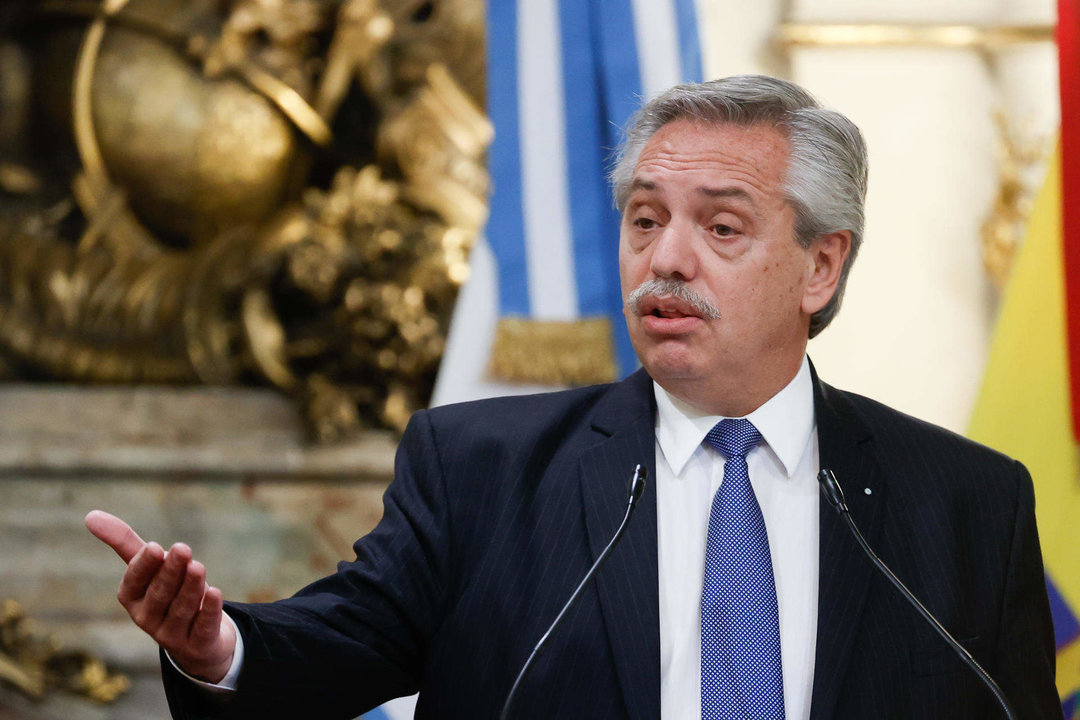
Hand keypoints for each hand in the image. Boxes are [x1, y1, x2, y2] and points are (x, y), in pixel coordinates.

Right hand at [85, 510, 236, 683]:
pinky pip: (202, 627)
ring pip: (181, 609)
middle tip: (183, 548)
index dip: (144, 566)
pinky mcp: (198, 644)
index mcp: (132, 598)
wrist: (196, 637)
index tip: (154, 546)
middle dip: (171, 572)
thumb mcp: (146, 567)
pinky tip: (215, 592)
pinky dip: (209, 610)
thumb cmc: (166, 591)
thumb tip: (89, 515)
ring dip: (191, 588)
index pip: (134, 582)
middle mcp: (148, 618)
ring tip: (198, 567)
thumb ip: (123, 543)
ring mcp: (171, 635)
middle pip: (160, 594)